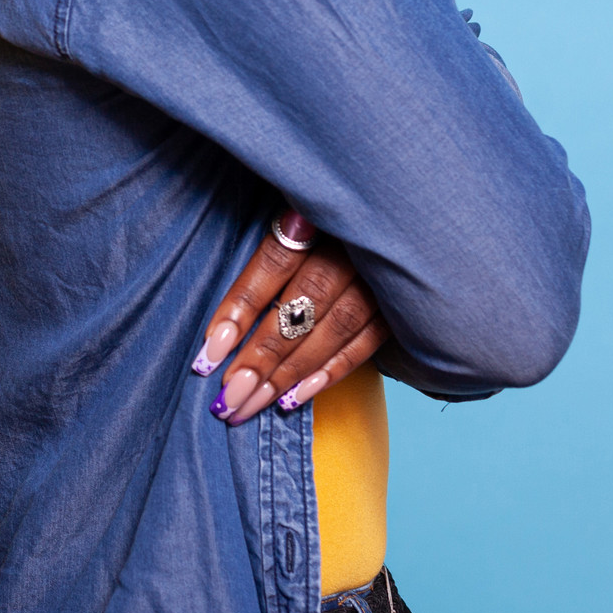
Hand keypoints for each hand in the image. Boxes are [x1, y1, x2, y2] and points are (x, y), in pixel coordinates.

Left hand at [188, 208, 388, 425]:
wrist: (398, 210)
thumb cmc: (323, 216)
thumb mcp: (293, 209)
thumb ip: (267, 249)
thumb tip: (222, 318)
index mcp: (319, 212)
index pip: (273, 264)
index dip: (239, 310)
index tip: (209, 353)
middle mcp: (352, 244)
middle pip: (301, 306)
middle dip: (262, 356)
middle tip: (229, 395)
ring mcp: (381, 274)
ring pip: (333, 329)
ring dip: (290, 373)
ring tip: (252, 403)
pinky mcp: (402, 301)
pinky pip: (366, 342)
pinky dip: (330, 371)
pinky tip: (295, 396)